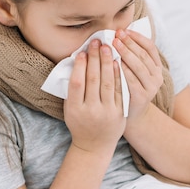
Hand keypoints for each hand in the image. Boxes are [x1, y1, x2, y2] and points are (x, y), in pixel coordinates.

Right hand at [64, 39, 125, 155]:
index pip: (77, 84)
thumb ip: (73, 91)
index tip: (82, 52)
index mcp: (75, 110)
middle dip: (95, 58)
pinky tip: (117, 62)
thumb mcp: (70, 109)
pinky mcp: (119, 113)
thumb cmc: (79, 123)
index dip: (80, 66)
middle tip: (96, 42)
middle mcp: (91, 111)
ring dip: (107, 63)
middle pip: (93, 80)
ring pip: (108, 83)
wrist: (94, 146)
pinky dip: (118, 75)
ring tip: (108, 47)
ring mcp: (107, 112)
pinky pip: (119, 90)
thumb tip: (78, 63)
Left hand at [113, 29, 163, 120]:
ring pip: (139, 66)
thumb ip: (131, 56)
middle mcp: (157, 76)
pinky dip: (123, 70)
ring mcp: (151, 87)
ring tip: (114, 45)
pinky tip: (114, 62)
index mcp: (157, 67)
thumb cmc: (128, 88)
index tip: (124, 30)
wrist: (131, 115)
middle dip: (129, 43)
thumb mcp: (134, 71)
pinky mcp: (142, 97)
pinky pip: (132, 80)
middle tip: (116, 35)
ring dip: (126, 53)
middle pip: (143, 55)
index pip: (150, 47)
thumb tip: (118, 34)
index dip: (137, 37)